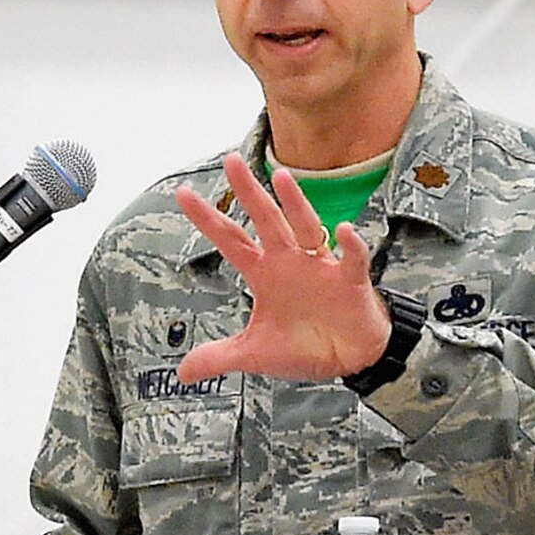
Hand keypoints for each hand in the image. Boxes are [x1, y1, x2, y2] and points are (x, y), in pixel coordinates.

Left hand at [174, 154, 390, 382]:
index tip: (182, 194)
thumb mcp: (255, 355)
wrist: (349, 357)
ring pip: (306, 228)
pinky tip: (344, 231)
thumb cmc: (305, 345)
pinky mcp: (350, 282)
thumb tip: (182, 373)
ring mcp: (321, 267)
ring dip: (296, 205)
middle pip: (265, 220)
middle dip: (249, 193)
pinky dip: (350, 246)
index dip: (207, 219)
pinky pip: (352, 260)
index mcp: (264, 274)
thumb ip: (219, 357)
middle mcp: (289, 262)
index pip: (230, 240)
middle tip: (231, 161)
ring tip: (284, 179)